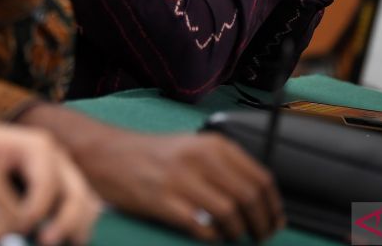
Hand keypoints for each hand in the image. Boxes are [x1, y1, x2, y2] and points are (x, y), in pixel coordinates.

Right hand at [0, 111, 100, 245]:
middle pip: (46, 216)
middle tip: (49, 241)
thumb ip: (6, 167)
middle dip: (57, 233)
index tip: (65, 232)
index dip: (76, 213)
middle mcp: (3, 166)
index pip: (67, 182)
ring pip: (4, 234)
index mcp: (14, 139)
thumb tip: (42, 215)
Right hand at [84, 130, 282, 241]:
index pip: (260, 178)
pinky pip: (202, 226)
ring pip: (230, 214)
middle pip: (249, 198)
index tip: (275, 220)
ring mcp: (181, 179)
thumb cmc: (151, 156)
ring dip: (237, 232)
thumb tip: (258, 198)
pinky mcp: (163, 200)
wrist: (106, 154)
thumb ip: (223, 166)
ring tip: (232, 236)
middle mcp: (200, 158)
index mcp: (212, 145)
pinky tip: (208, 235)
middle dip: (261, 224)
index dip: (273, 206)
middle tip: (260, 237)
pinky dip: (211, 236)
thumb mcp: (192, 148)